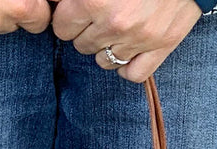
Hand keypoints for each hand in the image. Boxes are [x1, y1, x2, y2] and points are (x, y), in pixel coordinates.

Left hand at [50, 0, 200, 81]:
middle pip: (82, 46)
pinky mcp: (161, 47)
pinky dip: (128, 65)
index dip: (68, 17)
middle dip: (87, 31)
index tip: (78, 9)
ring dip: (106, 47)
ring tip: (118, 27)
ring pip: (104, 62)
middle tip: (102, 13)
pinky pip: (132, 74)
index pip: (62, 27)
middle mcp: (115, 23)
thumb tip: (54, 3)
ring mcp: (138, 39)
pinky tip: (130, 49)